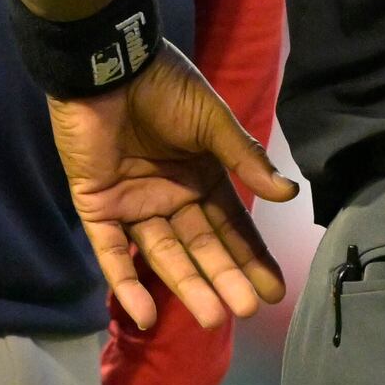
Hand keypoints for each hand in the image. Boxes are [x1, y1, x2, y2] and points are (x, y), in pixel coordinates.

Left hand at [47, 47, 299, 331]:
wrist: (108, 66)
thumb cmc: (164, 87)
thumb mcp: (212, 121)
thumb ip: (244, 159)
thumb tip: (287, 194)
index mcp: (201, 175)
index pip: (231, 226)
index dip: (251, 257)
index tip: (273, 290)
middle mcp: (170, 197)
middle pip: (202, 247)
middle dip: (224, 278)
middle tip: (245, 311)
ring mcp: (133, 205)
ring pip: (164, 256)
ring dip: (187, 287)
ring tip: (212, 318)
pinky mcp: (97, 208)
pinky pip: (113, 253)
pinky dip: (126, 284)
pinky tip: (145, 315)